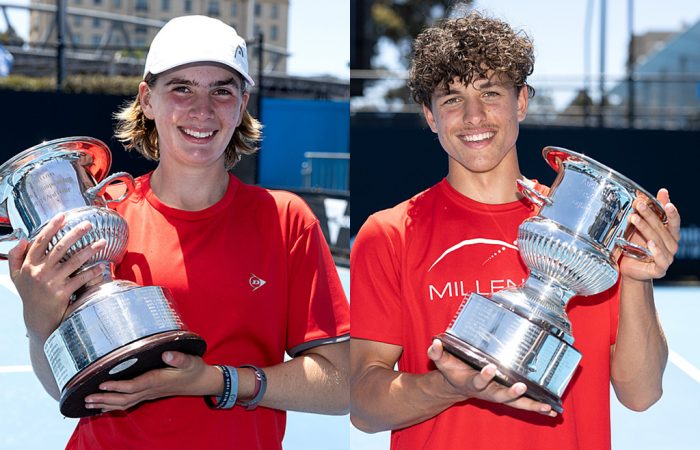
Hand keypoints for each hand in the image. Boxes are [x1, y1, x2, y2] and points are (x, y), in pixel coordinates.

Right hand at [8, 213, 106, 339]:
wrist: (36, 318)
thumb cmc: (29, 294)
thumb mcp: (16, 276)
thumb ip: (16, 257)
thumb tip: (23, 239)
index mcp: (29, 265)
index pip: (41, 241)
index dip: (52, 227)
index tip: (63, 216)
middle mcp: (40, 271)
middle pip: (60, 247)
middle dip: (75, 234)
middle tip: (88, 224)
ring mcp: (51, 282)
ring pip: (73, 261)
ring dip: (89, 250)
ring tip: (102, 242)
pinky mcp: (62, 293)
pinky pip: (80, 279)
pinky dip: (92, 273)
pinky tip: (101, 267)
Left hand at [84, 352, 216, 412]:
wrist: (200, 382)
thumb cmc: (194, 369)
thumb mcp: (190, 360)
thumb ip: (179, 358)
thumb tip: (167, 354)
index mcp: (158, 380)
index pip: (135, 385)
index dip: (118, 386)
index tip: (103, 384)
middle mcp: (151, 390)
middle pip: (124, 398)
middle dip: (105, 399)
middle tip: (86, 398)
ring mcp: (149, 393)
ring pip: (124, 403)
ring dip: (106, 404)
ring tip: (88, 403)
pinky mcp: (148, 394)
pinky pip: (128, 403)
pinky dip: (114, 405)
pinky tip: (103, 406)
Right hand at [428, 339, 556, 416]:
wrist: (458, 385)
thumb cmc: (454, 370)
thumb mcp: (443, 362)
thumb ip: (437, 353)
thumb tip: (434, 343)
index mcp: (472, 383)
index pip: (478, 380)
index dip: (484, 376)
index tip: (490, 368)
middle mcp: (487, 392)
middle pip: (500, 396)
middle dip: (510, 393)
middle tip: (520, 386)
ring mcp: (499, 395)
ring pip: (515, 403)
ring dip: (530, 405)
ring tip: (546, 406)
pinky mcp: (507, 396)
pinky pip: (523, 403)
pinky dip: (536, 407)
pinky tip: (552, 411)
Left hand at [619, 188, 679, 281]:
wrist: (630, 269)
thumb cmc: (637, 247)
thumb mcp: (642, 228)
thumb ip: (651, 212)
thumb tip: (655, 192)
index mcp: (670, 234)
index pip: (673, 221)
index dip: (670, 211)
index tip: (665, 200)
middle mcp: (671, 245)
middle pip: (661, 228)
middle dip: (650, 215)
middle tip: (638, 204)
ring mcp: (667, 258)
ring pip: (658, 240)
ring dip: (646, 228)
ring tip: (634, 218)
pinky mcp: (660, 269)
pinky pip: (660, 259)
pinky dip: (656, 251)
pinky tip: (649, 243)